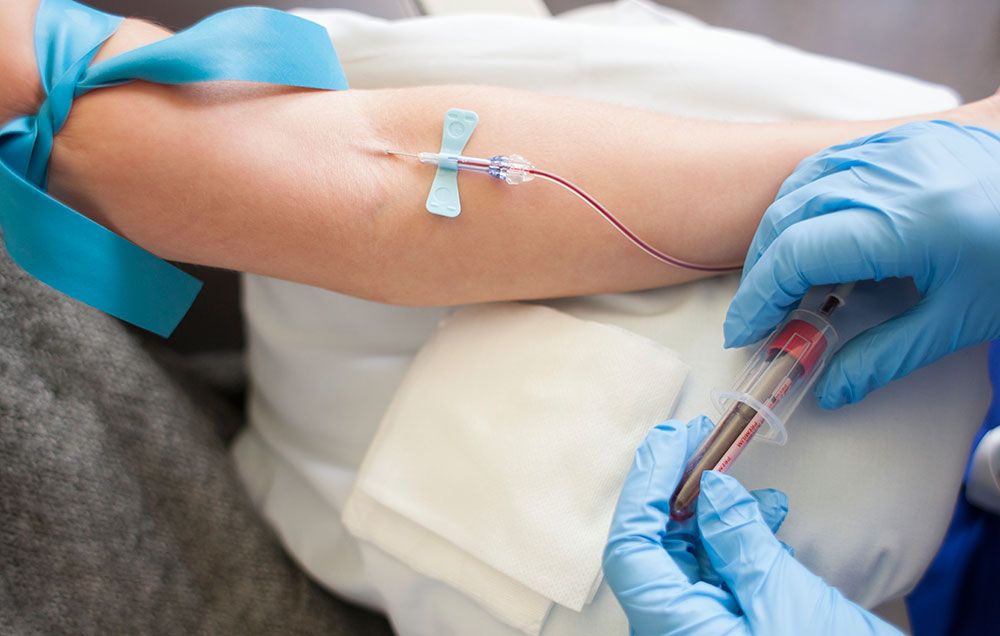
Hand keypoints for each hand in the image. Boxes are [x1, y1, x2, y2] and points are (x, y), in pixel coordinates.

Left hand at [603, 417, 898, 635]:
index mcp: (676, 631)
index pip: (630, 550)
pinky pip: (716, 587)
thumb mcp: (789, 606)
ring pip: (687, 567)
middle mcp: (676, 634)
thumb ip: (743, 545)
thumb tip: (712, 490)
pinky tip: (769, 523)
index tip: (668, 441)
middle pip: (655, 554)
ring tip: (749, 486)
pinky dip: (737, 549)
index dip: (643, 489)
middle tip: (703, 447)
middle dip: (677, 496)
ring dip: (712, 519)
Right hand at [724, 120, 999, 407]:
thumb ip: (884, 357)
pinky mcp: (895, 139)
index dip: (761, 296)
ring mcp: (888, 149)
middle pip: (786, 219)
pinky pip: (824, 164)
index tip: (749, 330)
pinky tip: (810, 230)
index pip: (797, 254)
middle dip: (761, 271)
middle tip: (763, 315)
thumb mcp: (957, 320)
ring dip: (776, 234)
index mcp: (902, 224)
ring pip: (798, 186)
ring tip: (782, 277)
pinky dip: (801, 201)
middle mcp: (885, 177)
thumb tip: (831, 390)